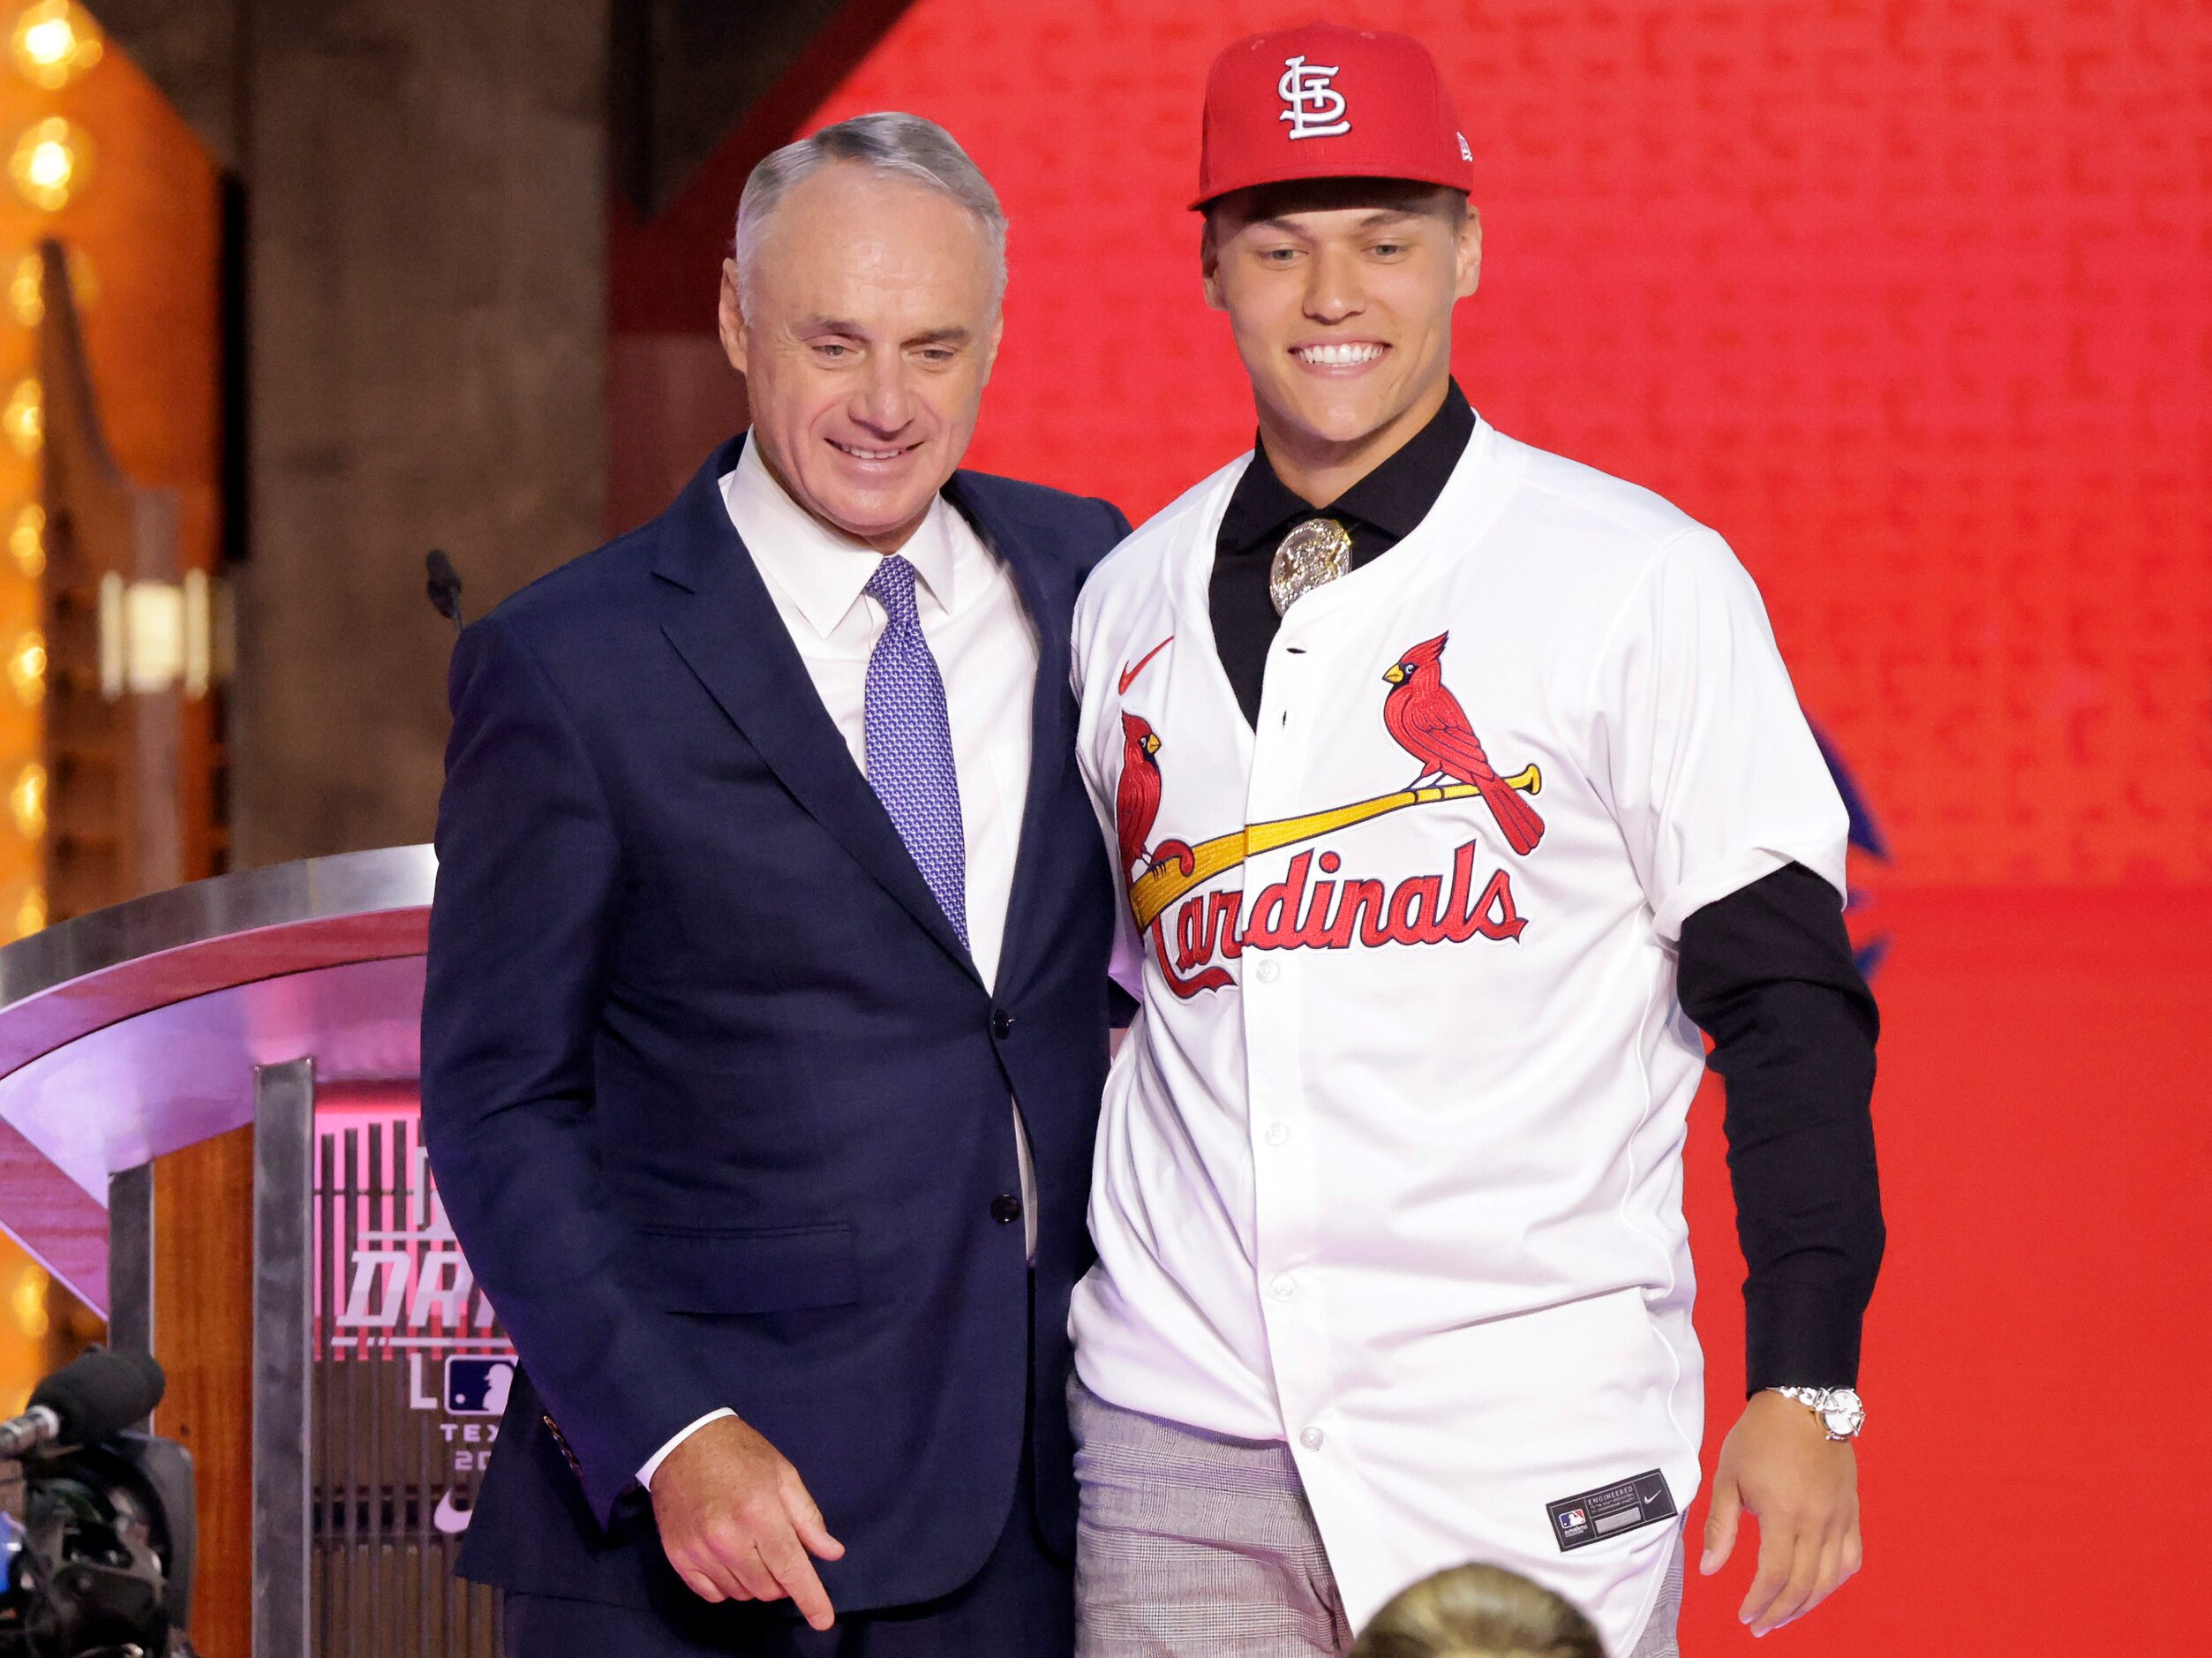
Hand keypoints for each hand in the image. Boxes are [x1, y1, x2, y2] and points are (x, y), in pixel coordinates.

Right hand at [651, 1414, 845, 1628]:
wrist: (683, 1441)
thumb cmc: (741, 1455)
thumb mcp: (784, 1475)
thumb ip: (808, 1518)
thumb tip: (831, 1553)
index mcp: (759, 1513)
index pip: (791, 1570)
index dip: (811, 1598)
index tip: (823, 1621)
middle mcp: (727, 1539)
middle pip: (768, 1589)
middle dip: (783, 1580)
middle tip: (780, 1550)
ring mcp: (699, 1551)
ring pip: (742, 1594)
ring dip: (756, 1581)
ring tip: (752, 1547)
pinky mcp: (679, 1558)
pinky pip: (713, 1595)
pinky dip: (728, 1585)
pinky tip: (730, 1559)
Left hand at [1699, 1390, 1860, 1635]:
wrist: (1803, 1401)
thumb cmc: (1760, 1435)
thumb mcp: (1728, 1476)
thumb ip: (1719, 1527)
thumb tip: (1710, 1569)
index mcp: (1784, 1513)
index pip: (1774, 1575)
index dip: (1758, 1602)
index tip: (1745, 1616)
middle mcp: (1817, 1521)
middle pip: (1803, 1585)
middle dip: (1780, 1612)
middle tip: (1760, 1626)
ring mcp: (1839, 1517)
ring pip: (1830, 1579)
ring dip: (1807, 1604)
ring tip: (1784, 1614)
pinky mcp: (1851, 1511)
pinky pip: (1851, 1558)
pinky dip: (1836, 1581)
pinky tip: (1818, 1588)